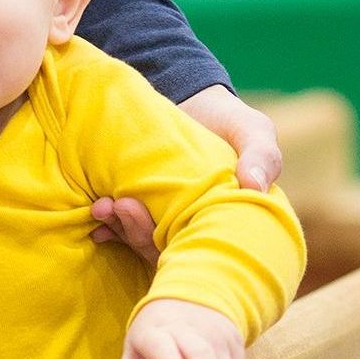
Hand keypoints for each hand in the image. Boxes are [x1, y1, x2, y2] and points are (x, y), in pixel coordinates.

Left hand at [89, 86, 281, 263]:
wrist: (192, 105)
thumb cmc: (229, 123)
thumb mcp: (252, 131)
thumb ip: (261, 154)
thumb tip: (255, 185)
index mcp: (226, 225)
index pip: (203, 252)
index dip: (177, 248)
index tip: (155, 225)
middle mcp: (196, 232)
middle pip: (166, 253)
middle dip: (138, 235)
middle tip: (119, 206)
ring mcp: (168, 226)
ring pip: (143, 244)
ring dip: (121, 230)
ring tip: (102, 207)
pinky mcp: (145, 214)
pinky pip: (126, 233)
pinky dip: (110, 228)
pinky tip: (97, 222)